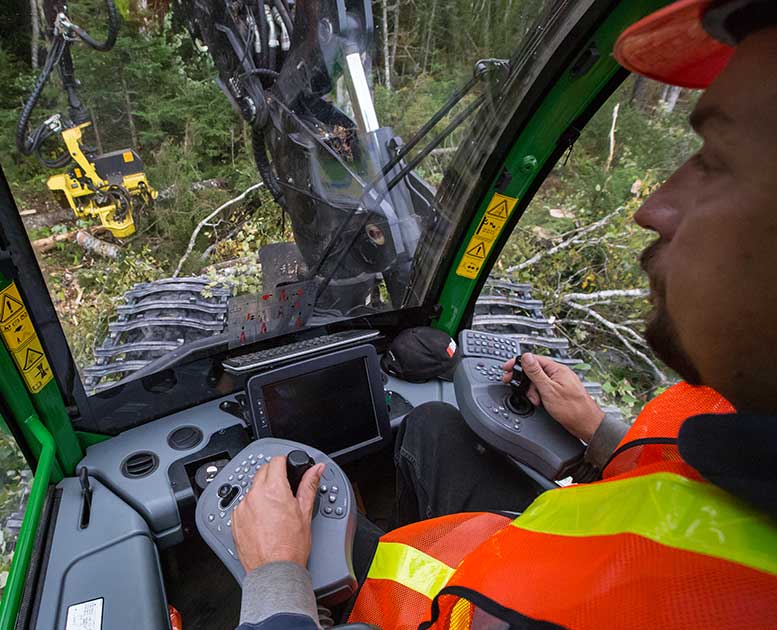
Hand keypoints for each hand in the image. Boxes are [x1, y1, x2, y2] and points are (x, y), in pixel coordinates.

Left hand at [232, 455, 324, 571]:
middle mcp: (255, 496)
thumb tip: (316, 469)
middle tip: (284, 489)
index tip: (288, 469)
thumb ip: (309, 485)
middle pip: (262, 471)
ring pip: (252, 489)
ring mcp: (242, 508)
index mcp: (273, 490)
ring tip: (273, 510)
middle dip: (273, 475)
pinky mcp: (235, 521)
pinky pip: (243, 505)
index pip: (276, 461)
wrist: (274, 571)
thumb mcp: (305, 512)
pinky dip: (252, 507)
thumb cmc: (290, 547)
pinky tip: (262, 521)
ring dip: (262, 492)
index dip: (284, 463)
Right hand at [502, 353, 604, 441]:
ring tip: (535, 400)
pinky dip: (539, 395)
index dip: (519, 363)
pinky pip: (544, 389)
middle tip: (514, 384)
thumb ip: (536, 372)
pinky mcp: (559, 392)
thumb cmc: (572, 409)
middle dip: (525, 380)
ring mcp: (560, 383)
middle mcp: (559, 374)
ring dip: (532, 390)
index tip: (507, 368)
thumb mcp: (548, 389)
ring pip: (538, 381)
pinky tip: (540, 402)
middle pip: (535, 370)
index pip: (533, 360)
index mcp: (557, 369)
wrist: (586, 424)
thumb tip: (526, 357)